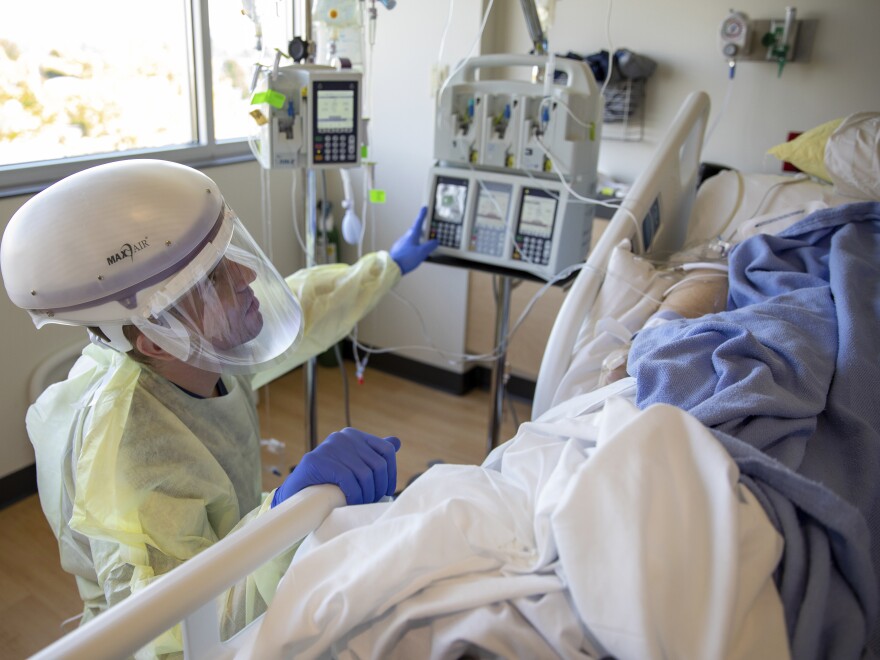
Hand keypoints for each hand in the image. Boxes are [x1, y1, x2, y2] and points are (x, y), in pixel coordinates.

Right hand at [271, 428, 400, 506]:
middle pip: (377, 464)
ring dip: (367, 495)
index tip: (387, 490)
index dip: (391, 472)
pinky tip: (352, 502)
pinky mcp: (318, 461)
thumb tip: (396, 442)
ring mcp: (329, 447)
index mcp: (354, 435)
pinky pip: (348, 479)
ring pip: (365, 474)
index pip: (386, 449)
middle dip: (379, 488)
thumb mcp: (353, 464)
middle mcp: (343, 437)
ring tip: (363, 504)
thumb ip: (372, 453)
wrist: (295, 493)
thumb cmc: (328, 481)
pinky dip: (354, 495)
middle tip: (373, 502)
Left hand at [389, 206, 438, 274]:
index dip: (422, 215)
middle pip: (415, 230)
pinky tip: (416, 252)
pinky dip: (414, 246)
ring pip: (412, 238)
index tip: (424, 208)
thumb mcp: (422, 252)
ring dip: (419, 239)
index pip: (418, 222)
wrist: (392, 267)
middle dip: (422, 229)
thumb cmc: (405, 259)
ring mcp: (401, 243)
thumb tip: (435, 241)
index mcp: (411, 235)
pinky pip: (409, 245)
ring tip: (425, 243)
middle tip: (428, 229)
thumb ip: (429, 246)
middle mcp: (405, 237)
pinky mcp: (399, 250)